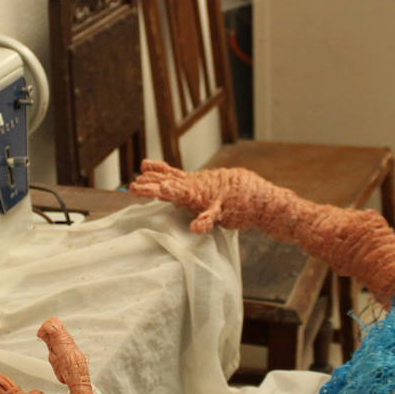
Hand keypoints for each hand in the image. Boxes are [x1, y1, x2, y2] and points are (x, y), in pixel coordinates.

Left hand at [129, 159, 270, 232]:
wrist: (261, 200)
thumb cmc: (236, 194)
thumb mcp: (211, 193)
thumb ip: (191, 191)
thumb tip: (176, 190)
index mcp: (195, 186)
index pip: (172, 177)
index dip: (157, 171)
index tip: (143, 166)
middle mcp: (200, 190)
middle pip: (172, 186)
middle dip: (153, 186)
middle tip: (133, 186)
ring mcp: (210, 199)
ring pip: (188, 196)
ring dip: (173, 193)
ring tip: (161, 191)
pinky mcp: (223, 211)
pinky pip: (211, 217)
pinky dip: (203, 222)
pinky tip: (195, 227)